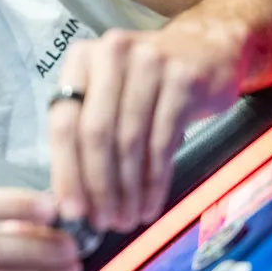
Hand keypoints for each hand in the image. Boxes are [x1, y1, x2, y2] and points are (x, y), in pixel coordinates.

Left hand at [49, 22, 248, 233]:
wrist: (208, 49)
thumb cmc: (147, 80)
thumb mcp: (110, 92)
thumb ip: (85, 131)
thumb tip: (71, 197)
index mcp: (82, 58)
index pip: (64, 121)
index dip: (66, 170)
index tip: (71, 210)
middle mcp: (112, 54)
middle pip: (95, 133)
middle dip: (98, 185)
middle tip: (104, 221)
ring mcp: (149, 63)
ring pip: (130, 141)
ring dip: (128, 189)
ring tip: (128, 217)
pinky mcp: (183, 80)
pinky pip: (163, 143)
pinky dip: (155, 180)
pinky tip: (151, 202)